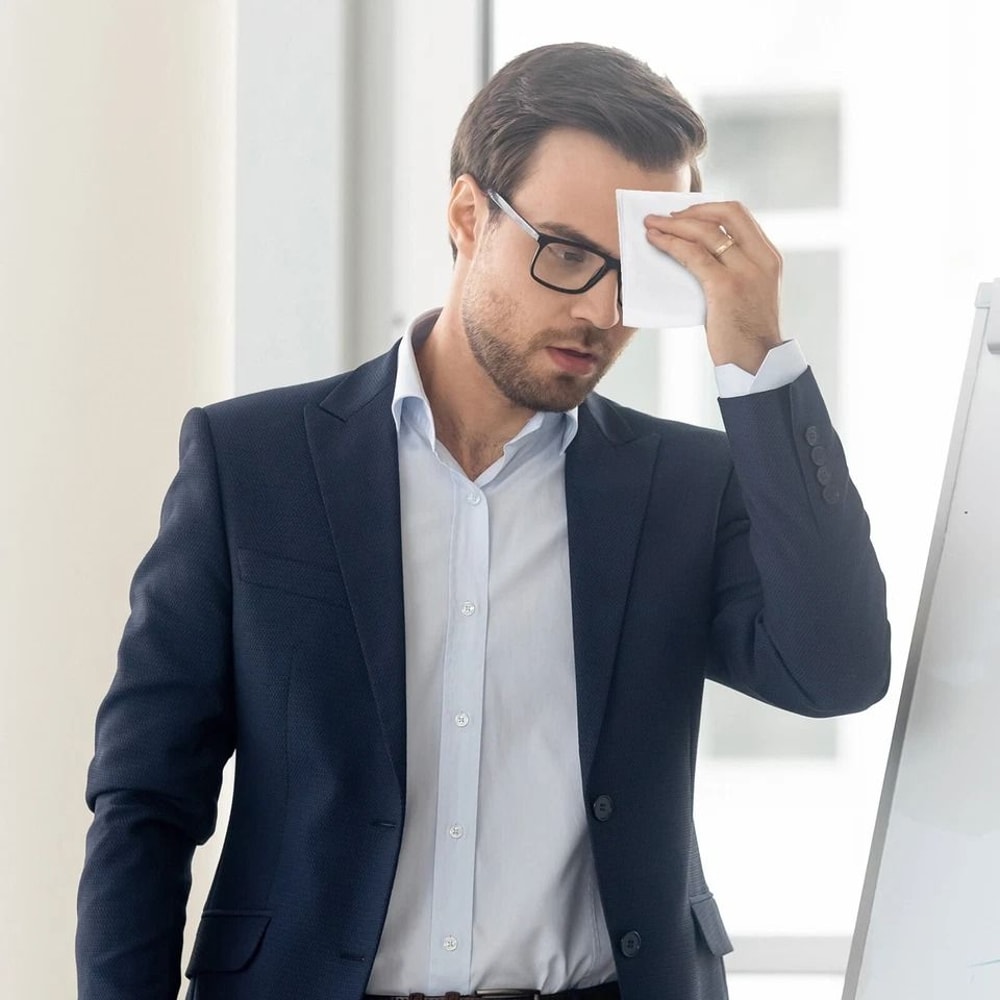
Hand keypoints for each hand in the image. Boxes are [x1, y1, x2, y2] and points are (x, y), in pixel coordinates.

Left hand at [644, 201, 782, 373]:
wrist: (757, 362)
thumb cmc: (746, 334)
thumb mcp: (750, 292)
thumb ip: (734, 270)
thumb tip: (698, 255)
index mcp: (769, 257)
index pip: (740, 215)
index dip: (710, 208)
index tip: (687, 214)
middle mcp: (761, 258)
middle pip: (726, 213)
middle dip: (691, 209)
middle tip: (665, 216)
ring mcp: (744, 271)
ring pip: (705, 231)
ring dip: (674, 224)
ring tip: (652, 225)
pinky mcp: (725, 286)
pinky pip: (693, 255)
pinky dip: (671, 244)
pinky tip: (656, 242)